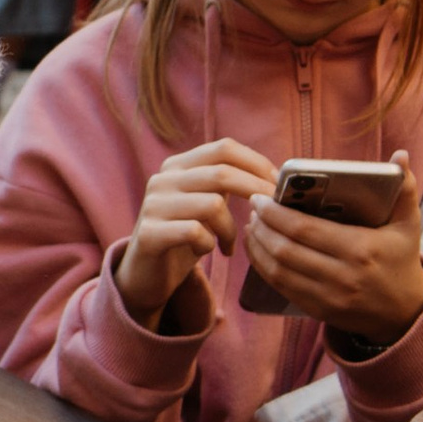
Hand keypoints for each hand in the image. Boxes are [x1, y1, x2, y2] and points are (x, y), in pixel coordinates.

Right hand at [115, 137, 277, 324]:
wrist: (145, 273)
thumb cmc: (185, 237)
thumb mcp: (206, 203)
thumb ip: (227, 185)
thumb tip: (275, 177)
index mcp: (178, 165)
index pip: (224, 148)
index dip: (257, 163)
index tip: (277, 186)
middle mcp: (163, 179)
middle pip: (221, 173)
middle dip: (255, 192)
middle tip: (273, 214)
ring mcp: (153, 205)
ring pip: (212, 205)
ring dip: (230, 229)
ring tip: (229, 244)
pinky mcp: (148, 234)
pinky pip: (195, 232)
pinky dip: (209, 244)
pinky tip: (208, 251)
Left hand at [244, 153, 422, 348]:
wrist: (405, 311)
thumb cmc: (402, 258)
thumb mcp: (409, 224)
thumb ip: (405, 188)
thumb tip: (400, 155)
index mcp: (361, 249)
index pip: (305, 229)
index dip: (276, 213)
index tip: (261, 197)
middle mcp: (342, 276)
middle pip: (286, 249)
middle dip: (263, 226)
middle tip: (253, 207)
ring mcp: (328, 297)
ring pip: (278, 270)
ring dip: (258, 246)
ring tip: (252, 225)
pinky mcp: (318, 310)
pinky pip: (281, 287)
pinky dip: (263, 267)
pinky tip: (258, 249)